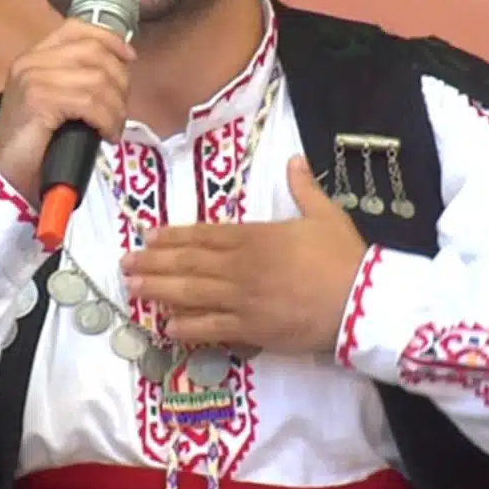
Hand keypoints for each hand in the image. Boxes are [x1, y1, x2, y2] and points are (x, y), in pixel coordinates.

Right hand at [0, 17, 135, 205]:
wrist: (8, 175)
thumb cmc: (38, 143)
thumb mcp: (58, 101)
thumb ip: (78, 79)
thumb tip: (121, 68)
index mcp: (34, 57)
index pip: (78, 28)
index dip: (110, 40)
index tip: (129, 59)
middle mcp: (31, 62)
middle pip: (95, 53)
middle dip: (119, 81)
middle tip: (119, 110)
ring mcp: (33, 80)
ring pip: (98, 81)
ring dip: (116, 108)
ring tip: (113, 128)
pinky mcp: (39, 101)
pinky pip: (90, 103)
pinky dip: (107, 120)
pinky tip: (106, 135)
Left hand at [120, 156, 367, 354]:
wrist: (362, 302)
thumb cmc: (344, 257)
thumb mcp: (326, 214)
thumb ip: (304, 187)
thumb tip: (294, 159)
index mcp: (256, 236)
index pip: (205, 234)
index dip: (174, 235)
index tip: (149, 235)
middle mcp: (241, 266)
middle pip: (189, 263)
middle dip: (154, 262)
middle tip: (126, 263)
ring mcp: (243, 299)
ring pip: (191, 293)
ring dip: (158, 290)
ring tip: (133, 288)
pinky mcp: (251, 329)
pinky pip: (210, 328)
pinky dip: (185, 327)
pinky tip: (164, 326)